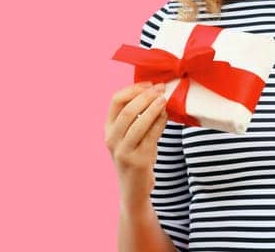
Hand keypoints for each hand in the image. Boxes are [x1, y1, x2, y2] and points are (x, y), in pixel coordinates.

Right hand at [105, 81, 168, 203]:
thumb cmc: (135, 158)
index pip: (116, 100)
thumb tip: (156, 93)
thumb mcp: (129, 137)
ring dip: (154, 107)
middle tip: (161, 88)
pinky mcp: (139, 160)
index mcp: (108, 129)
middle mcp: (112, 139)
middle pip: (127, 109)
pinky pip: (152, 135)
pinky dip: (160, 122)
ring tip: (165, 99)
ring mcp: (124, 151)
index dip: (134, 89)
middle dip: (146, 96)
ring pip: (139, 122)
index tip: (150, 84)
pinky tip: (167, 115)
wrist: (133, 191)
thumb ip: (137, 118)